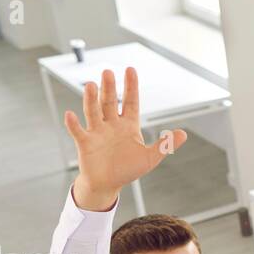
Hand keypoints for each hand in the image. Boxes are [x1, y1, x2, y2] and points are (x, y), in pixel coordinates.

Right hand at [63, 66, 187, 210]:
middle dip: (109, 88)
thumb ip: (164, 145)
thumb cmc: (128, 169)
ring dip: (91, 99)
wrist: (108, 184)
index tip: (130, 69)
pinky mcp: (85, 143)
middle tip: (108, 72)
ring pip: (93, 112)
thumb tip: (183, 134)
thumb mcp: (150, 158)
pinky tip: (70, 114)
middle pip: (110, 102)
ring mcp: (97, 132)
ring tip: (90, 85)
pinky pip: (78, 131)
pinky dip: (73, 124)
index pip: (130, 101)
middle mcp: (111, 124)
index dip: (131, 86)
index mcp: (128, 125)